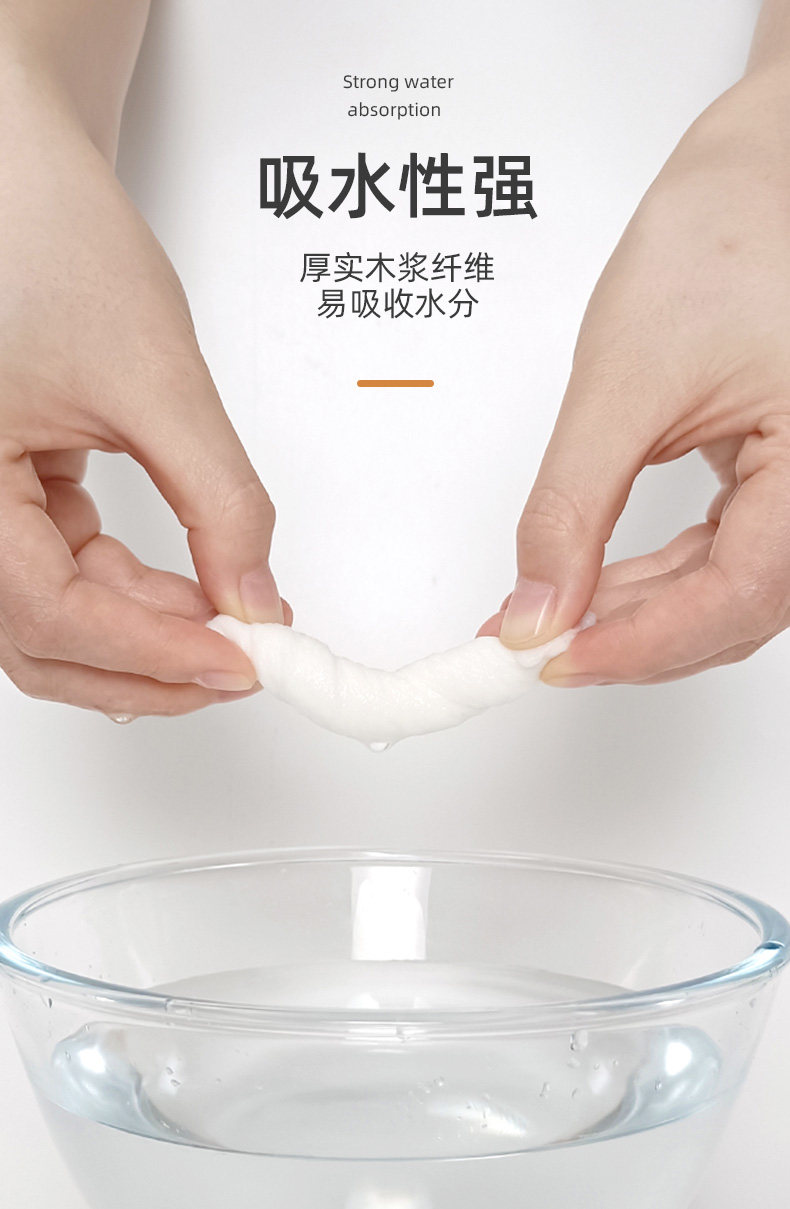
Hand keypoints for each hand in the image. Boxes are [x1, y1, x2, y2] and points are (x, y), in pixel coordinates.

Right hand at [0, 45, 285, 716]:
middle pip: (42, 640)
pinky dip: (132, 599)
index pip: (45, 609)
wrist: (31, 188)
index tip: (236, 661)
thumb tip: (254, 598)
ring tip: (227, 624)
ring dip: (144, 639)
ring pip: (55, 621)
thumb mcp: (155, 379)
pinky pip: (66, 578)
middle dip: (146, 666)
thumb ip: (217, 499)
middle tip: (239, 664)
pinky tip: (190, 593)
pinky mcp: (14, 502)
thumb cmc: (52, 244)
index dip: (147, 651)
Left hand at [482, 64, 789, 684]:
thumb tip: (538, 604)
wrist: (760, 173)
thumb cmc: (728, 235)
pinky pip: (725, 557)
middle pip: (734, 612)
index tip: (551, 656)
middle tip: (532, 644)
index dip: (640, 642)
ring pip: (728, 595)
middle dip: (628, 638)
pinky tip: (597, 581)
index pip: (737, 598)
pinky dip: (657, 579)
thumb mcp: (627, 379)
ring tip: (550, 615)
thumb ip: (575, 505)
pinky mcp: (783, 481)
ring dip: (637, 615)